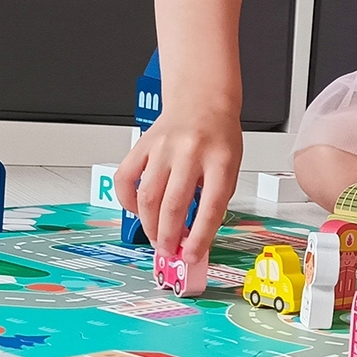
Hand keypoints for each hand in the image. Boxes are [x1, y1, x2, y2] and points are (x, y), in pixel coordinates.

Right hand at [115, 105, 241, 260]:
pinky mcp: (142, 144)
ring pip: (147, 196)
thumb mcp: (230, 167)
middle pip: (173, 205)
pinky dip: (128, 201)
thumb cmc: (218, 137)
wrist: (201, 100)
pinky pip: (126, 178)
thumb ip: (214, 199)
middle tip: (168, 251)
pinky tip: (138, 211)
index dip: (199, 237)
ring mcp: (163, 148)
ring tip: (156, 239)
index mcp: (221, 161)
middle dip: (168, 236)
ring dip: (149, 225)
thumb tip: (193, 237)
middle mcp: (190, 153)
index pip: (210, 207)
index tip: (191, 256)